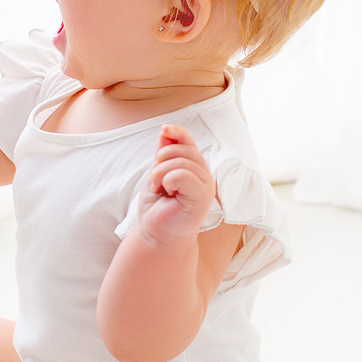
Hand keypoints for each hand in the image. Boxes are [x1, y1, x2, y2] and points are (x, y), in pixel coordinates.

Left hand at [135, 124, 215, 247]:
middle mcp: (204, 175)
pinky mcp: (203, 198)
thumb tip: (166, 128)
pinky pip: (183, 175)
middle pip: (183, 149)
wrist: (155, 232)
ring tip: (159, 189)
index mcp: (194, 167)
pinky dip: (168, 180)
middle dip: (161, 160)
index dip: (177, 131)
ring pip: (181, 162)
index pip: (188, 140)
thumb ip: (164, 152)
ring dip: (160, 174)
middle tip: (156, 181)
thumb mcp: (157, 172)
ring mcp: (206, 186)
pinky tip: (167, 193)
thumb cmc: (157, 206)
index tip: (164, 130)